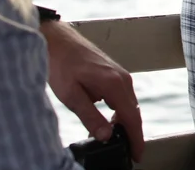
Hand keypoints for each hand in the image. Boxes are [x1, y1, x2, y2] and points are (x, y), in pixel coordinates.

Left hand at [41, 20, 144, 161]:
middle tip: (128, 152)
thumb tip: (106, 136)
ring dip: (125, 122)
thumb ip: (91, 116)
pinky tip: (109, 120)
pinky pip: (123, 96)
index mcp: (114, 84)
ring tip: (116, 139)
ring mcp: (119, 74)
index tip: (138, 154)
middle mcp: (122, 78)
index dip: (136, 138)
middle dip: (132, 133)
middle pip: (134, 111)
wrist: (56, 40)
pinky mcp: (113, 73)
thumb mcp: (71, 95)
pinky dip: (120, 111)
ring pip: (128, 104)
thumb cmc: (61, 64)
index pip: (132, 117)